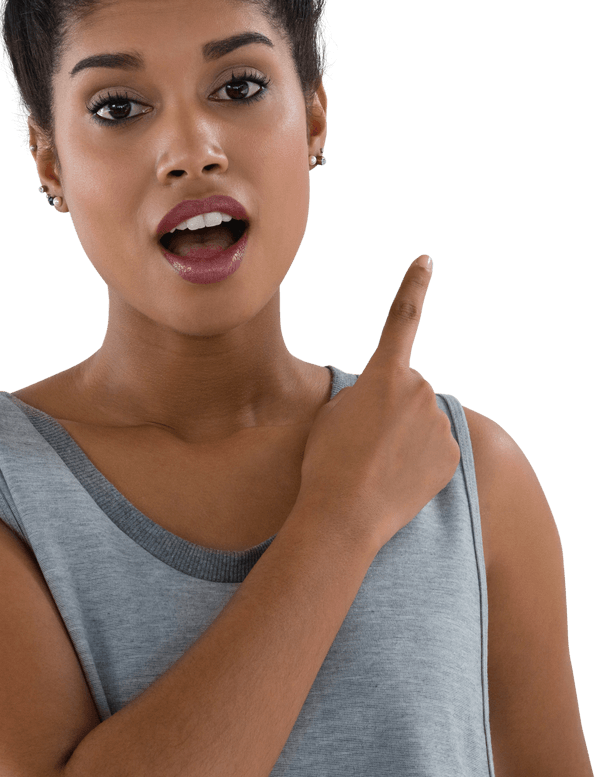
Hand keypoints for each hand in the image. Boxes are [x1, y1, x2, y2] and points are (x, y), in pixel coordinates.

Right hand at [298, 255, 460, 551]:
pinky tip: (396, 479)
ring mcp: (439, 424)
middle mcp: (420, 391)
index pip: (402, 319)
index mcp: (386, 374)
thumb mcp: (332, 413)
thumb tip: (386, 401)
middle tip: (362, 442)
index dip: (413, 286)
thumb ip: (363, 394)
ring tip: (375, 465)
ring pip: (421, 421)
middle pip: (406, 390)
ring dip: (403, 437)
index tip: (425, 261)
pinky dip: (418, 461)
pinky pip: (434, 449)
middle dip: (389, 409)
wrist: (344, 514)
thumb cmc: (326, 461)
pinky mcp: (450, 456)